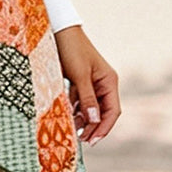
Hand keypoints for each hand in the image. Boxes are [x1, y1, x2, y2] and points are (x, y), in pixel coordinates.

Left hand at [54, 24, 120, 144]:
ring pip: (90, 108)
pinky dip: (75, 110)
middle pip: (102, 112)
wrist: (59, 30)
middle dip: (94, 127)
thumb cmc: (72, 49)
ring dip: (83, 120)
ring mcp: (91, 83)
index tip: (94, 140)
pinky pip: (79, 101)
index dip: (104, 127)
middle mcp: (103, 83)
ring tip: (74, 132)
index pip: (112, 111)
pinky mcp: (78, 82)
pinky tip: (68, 118)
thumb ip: (87, 98)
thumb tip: (95, 120)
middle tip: (82, 141)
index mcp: (109, 81)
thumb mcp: (79, 75)